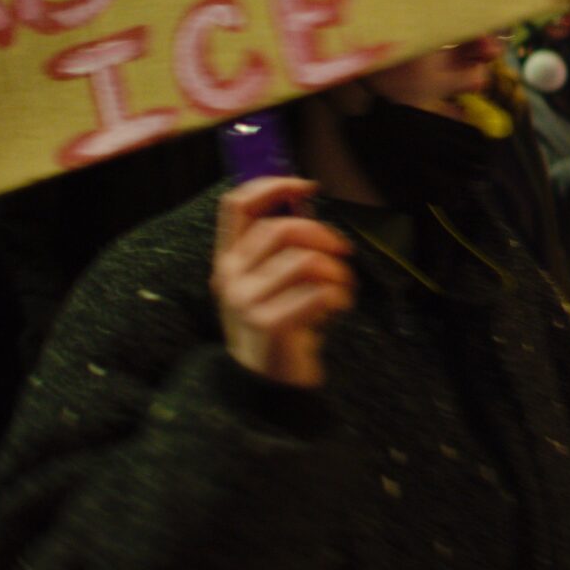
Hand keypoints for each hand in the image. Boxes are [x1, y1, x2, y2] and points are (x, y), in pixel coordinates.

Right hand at [213, 178, 354, 389]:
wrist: (265, 384)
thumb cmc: (278, 321)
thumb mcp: (265, 281)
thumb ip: (278, 245)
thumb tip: (306, 197)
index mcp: (227, 259)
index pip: (236, 205)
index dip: (273, 185)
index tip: (307, 186)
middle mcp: (229, 277)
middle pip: (281, 229)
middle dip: (323, 235)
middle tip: (342, 252)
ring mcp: (246, 302)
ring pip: (306, 261)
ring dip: (338, 271)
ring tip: (342, 288)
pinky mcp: (270, 325)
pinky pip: (319, 293)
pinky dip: (340, 295)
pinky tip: (339, 307)